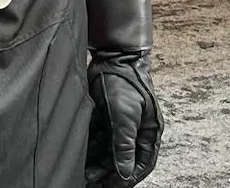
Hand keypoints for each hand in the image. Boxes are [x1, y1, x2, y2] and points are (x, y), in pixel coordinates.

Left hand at [85, 51, 161, 187]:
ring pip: (108, 153)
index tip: (112, 187)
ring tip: (84, 176)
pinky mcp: (105, 119)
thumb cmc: (125, 83)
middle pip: (123, 161)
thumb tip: (124, 173)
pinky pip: (98, 141)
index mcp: (148, 133)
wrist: (111, 56)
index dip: (128, 178)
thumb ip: (124, 146)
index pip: (141, 164)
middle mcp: (135, 131)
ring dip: (97, 165)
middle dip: (109, 174)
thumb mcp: (125, 117)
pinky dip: (91, 151)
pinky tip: (80, 159)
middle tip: (93, 184)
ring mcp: (119, 126)